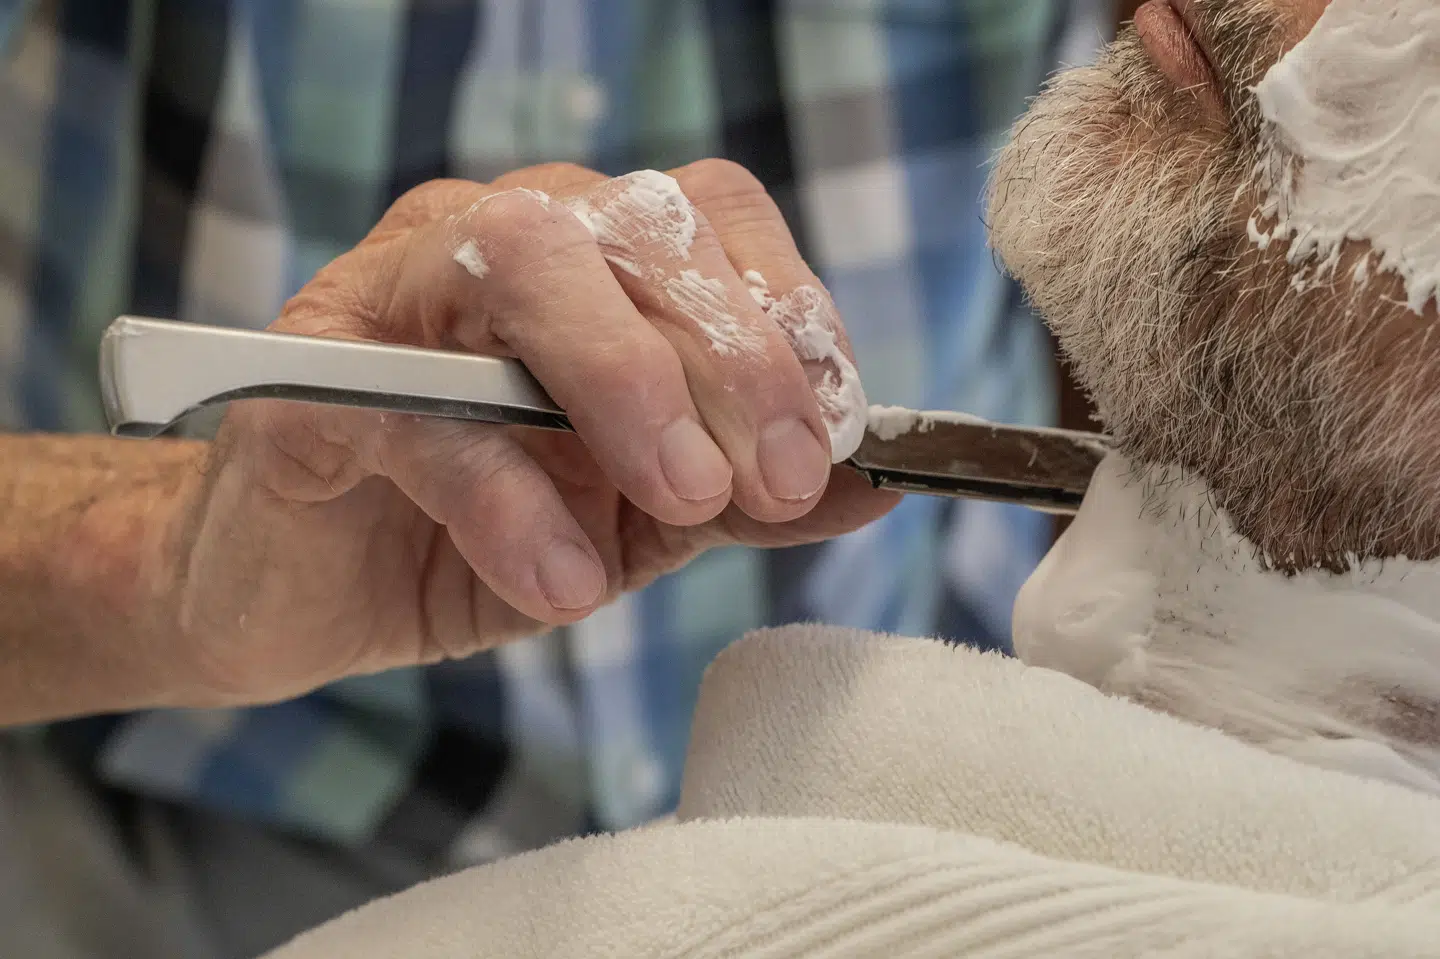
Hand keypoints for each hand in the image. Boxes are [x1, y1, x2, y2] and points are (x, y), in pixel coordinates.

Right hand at [166, 160, 898, 705]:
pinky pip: (419, 412)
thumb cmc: (481, 534)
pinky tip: (556, 583)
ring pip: (527, 262)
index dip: (787, 312)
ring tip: (683, 500)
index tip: (828, 435)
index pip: (708, 218)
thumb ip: (746, 493)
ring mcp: (398, 293)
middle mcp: (498, 239)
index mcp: (589, 258)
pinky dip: (506, 500)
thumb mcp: (641, 520)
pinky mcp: (312, 379)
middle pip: (635, 227)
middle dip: (729, 354)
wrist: (309, 593)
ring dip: (627, 380)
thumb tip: (874, 484)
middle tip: (773, 479)